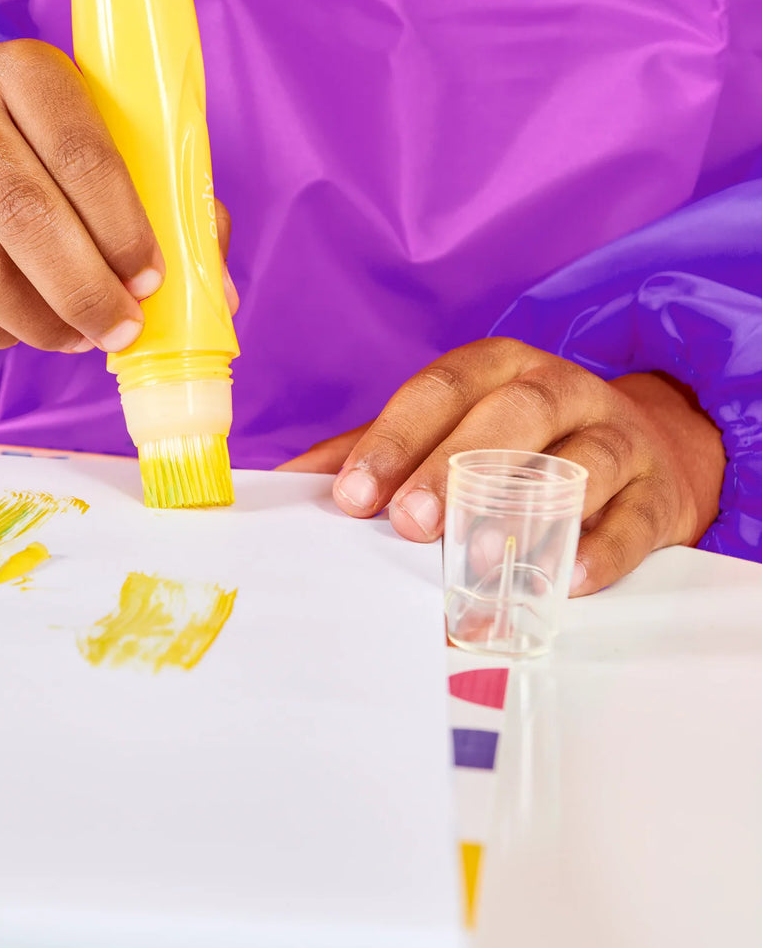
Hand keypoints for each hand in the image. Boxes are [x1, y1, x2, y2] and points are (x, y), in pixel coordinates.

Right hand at [0, 39, 235, 352]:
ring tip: (80, 338)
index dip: (123, 229)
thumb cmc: (28, 133)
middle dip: (87, 291)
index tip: (150, 280)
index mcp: (25, 70)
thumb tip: (212, 292)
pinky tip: (27, 329)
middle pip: (27, 217)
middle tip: (122, 330)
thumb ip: (161, 199)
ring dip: (43, 322)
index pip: (82, 154)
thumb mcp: (92, 129)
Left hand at [280, 339, 725, 594]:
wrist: (641, 449)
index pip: (439, 391)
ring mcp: (616, 436)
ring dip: (524, 511)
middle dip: (453, 471)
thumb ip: (374, 448)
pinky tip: (562, 579)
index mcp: (496, 368)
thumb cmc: (518, 442)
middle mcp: (557, 389)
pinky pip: (632, 519)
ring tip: (477, 559)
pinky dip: (599, 550)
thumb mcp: (447, 428)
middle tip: (410, 525)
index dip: (394, 440)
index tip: (351, 496)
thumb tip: (290, 480)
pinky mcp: (658, 492)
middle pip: (507, 419)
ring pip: (576, 463)